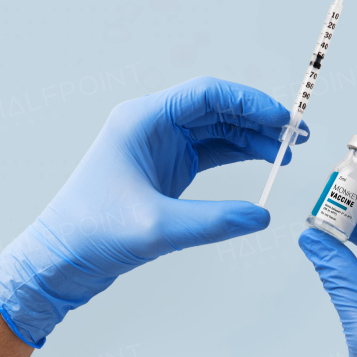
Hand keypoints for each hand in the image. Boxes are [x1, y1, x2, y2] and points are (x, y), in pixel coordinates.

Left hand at [0, 76, 306, 347]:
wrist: (60, 261)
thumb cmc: (91, 234)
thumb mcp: (157, 228)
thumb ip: (214, 222)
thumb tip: (262, 216)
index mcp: (142, 121)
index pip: (207, 95)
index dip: (250, 103)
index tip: (283, 119)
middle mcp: (151, 126)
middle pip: (217, 108)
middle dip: (259, 119)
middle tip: (297, 134)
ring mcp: (159, 147)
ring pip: (218, 130)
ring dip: (253, 137)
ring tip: (288, 151)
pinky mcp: (166, 170)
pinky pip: (211, 153)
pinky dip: (239, 155)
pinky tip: (264, 162)